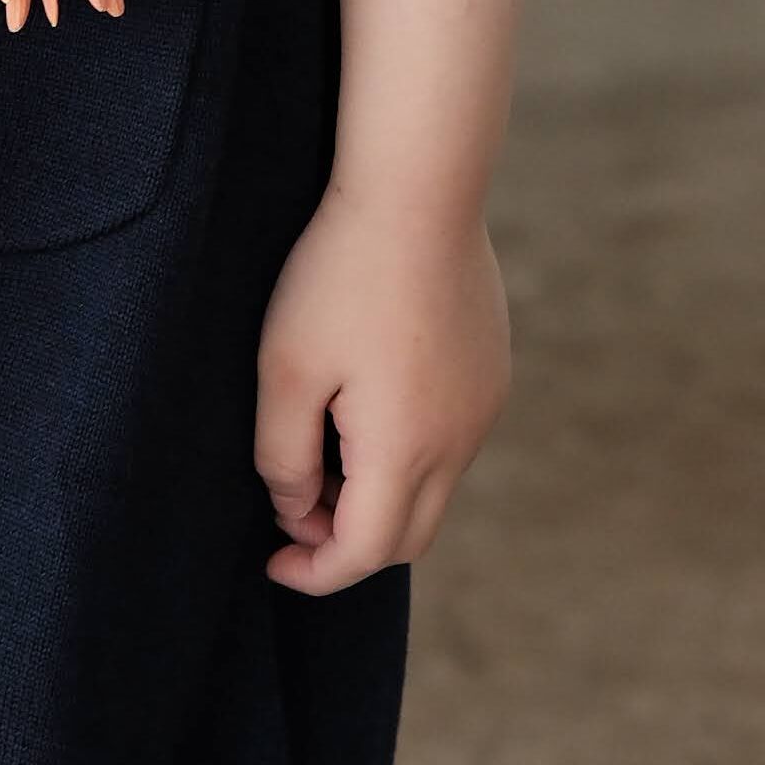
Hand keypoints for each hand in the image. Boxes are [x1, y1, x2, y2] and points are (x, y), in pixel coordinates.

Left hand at [255, 180, 509, 595]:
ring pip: (432, 492)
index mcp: (406, 449)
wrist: (419, 191)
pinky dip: (405, 456)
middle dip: (346, 545)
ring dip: (376, 495)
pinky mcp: (492, 376)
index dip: (313, 573)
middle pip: (406, 538)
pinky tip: (362, 403)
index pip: (362, 554)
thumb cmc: (339, 277)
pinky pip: (450, 444)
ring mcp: (484, 408)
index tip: (272, 563)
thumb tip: (296, 511)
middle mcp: (459, 442)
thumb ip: (282, 457)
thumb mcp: (285, 370)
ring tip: (320, 445)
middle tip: (292, 510)